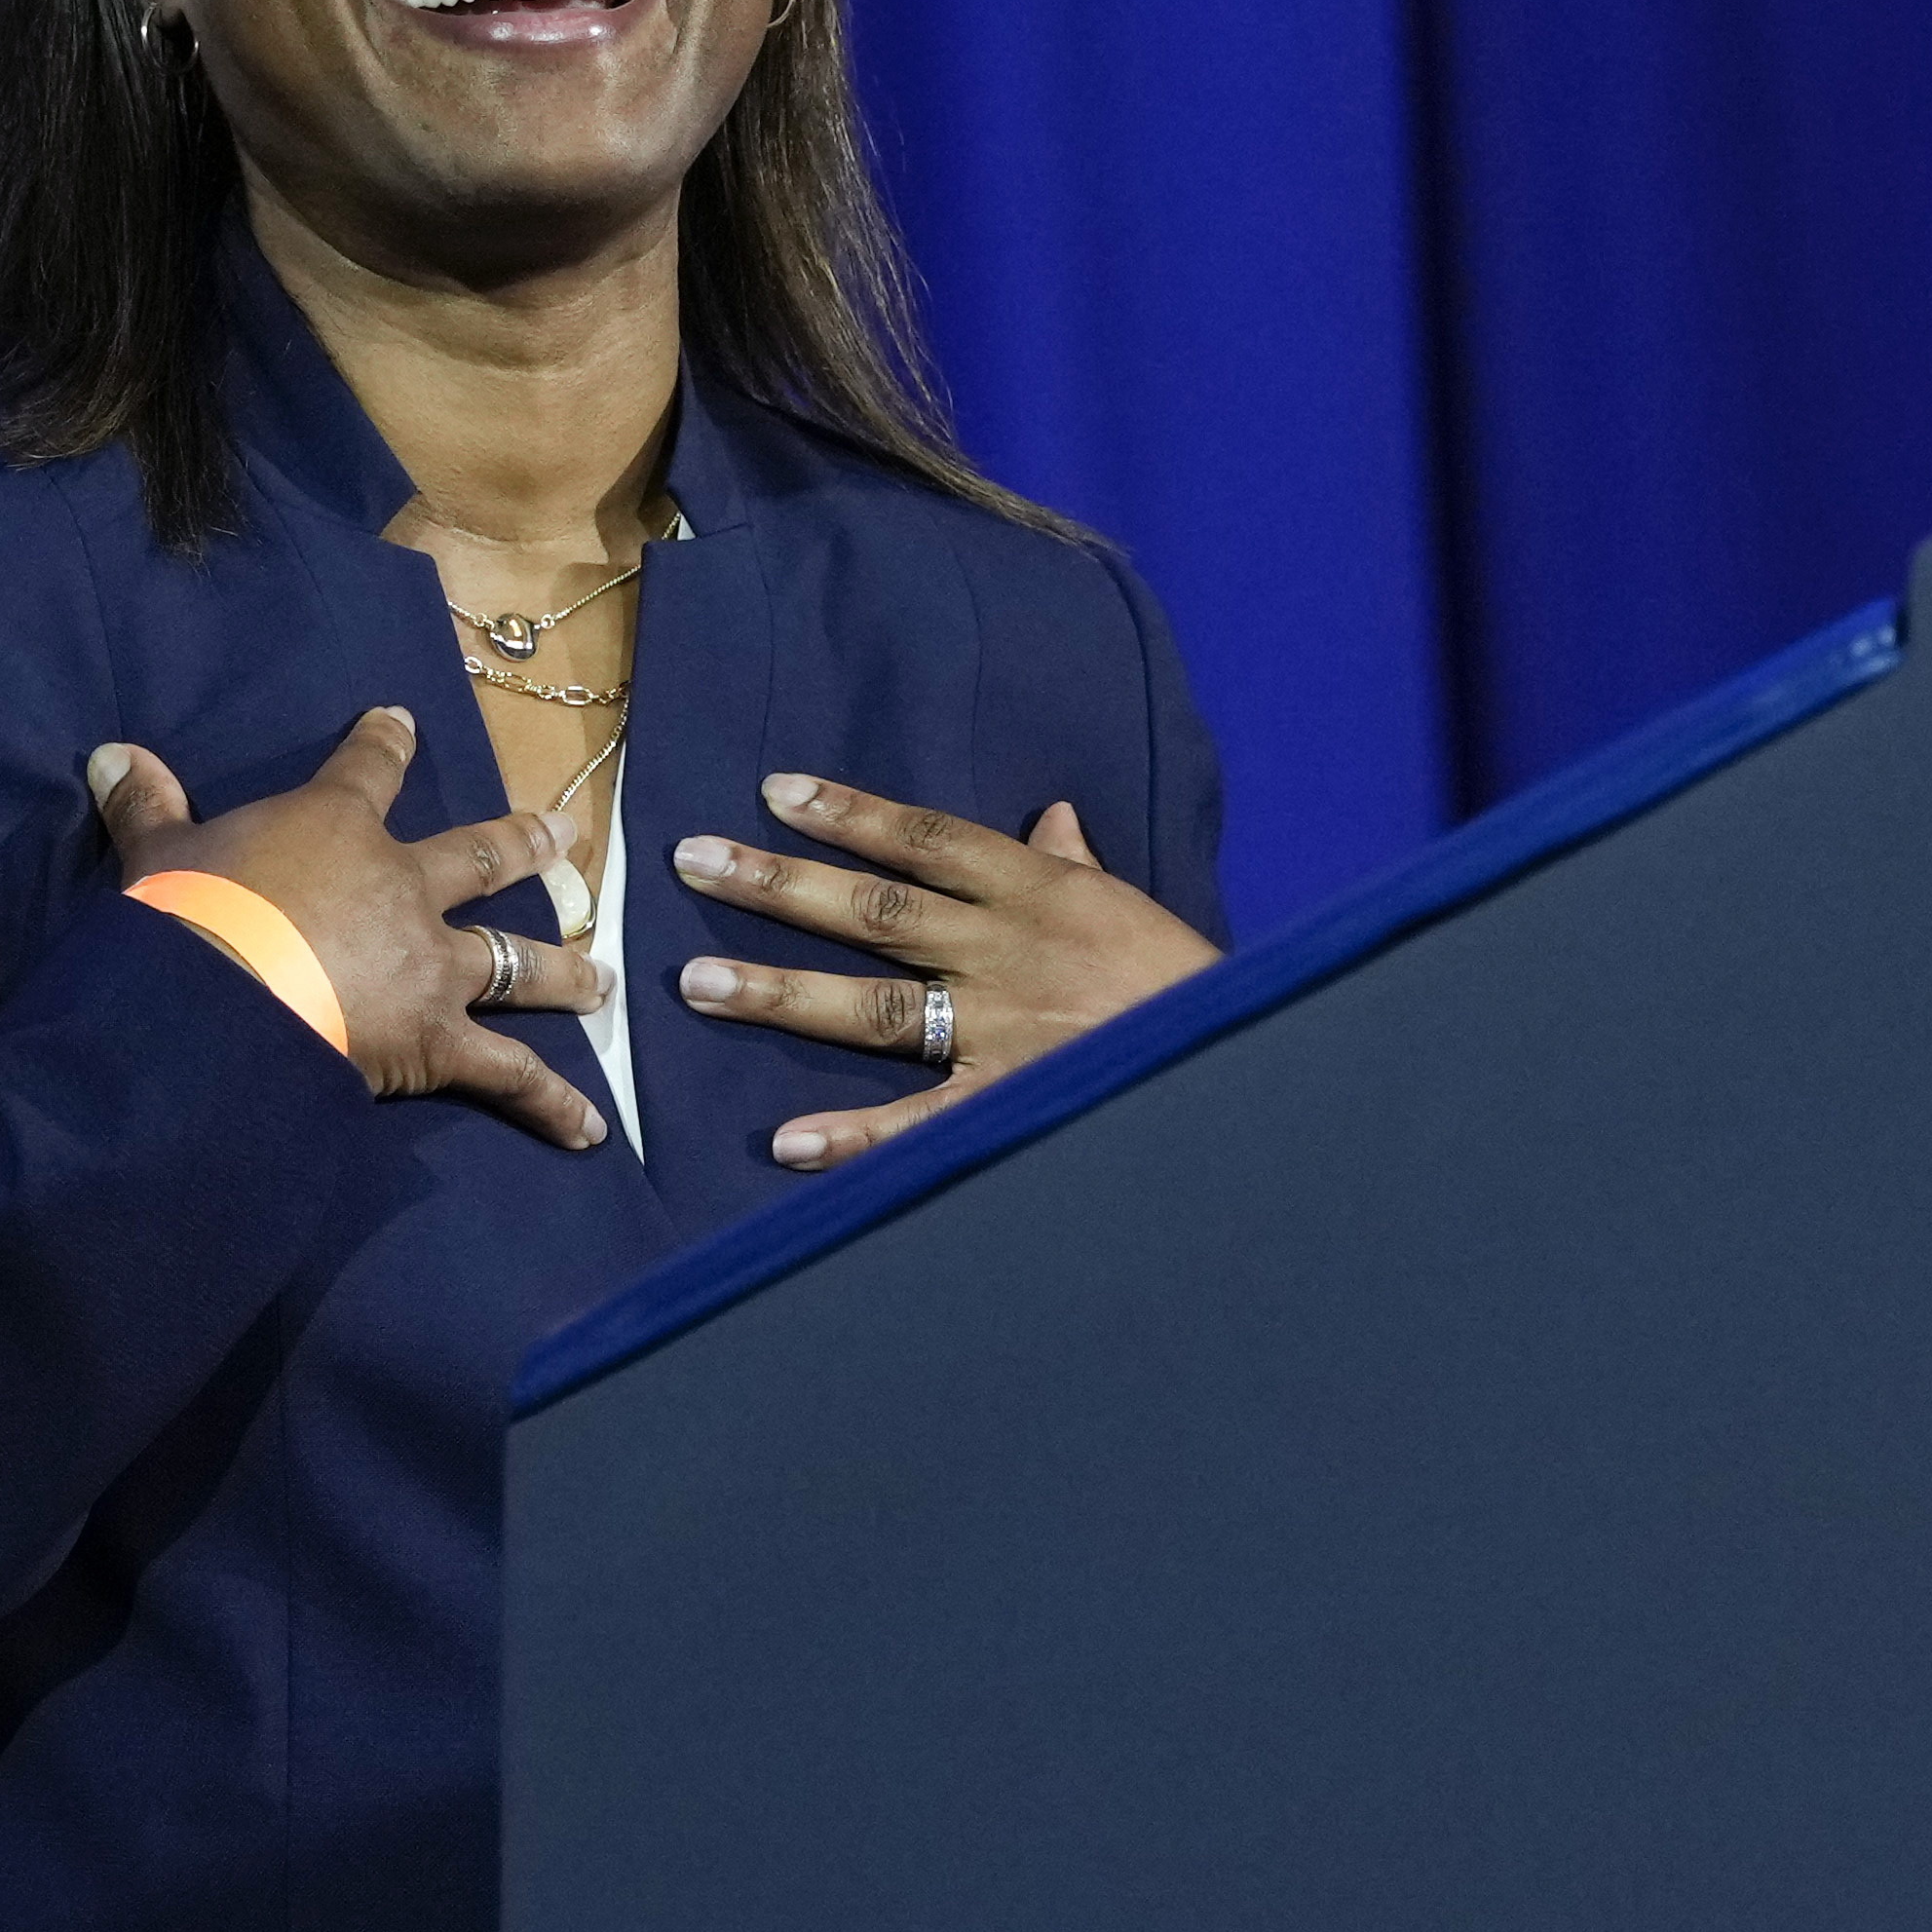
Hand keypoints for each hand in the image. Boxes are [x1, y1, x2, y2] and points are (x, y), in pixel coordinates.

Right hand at [89, 707, 612, 1150]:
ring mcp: (431, 965)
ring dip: (563, 973)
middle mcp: (404, 888)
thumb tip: (108, 753)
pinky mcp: (439, 1041)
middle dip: (525, 846)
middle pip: (480, 859)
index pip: (367, 771)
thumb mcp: (158, 856)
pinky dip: (552, 1104)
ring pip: (516, 963)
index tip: (402, 720)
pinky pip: (510, 1076)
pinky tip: (591, 1130)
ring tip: (601, 981)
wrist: (221, 1001)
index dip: (384, 743)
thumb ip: (146, 807)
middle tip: (567, 836)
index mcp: (337, 829)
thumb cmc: (188, 918)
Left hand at [669, 775, 1213, 1169]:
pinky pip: (921, 1125)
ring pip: (876, 1007)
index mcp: (1038, 891)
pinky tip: (789, 1141)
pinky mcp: (1010, 1105)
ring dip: (783, 994)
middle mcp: (1007, 952)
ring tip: (698, 984)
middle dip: (780, 884)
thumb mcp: (1129, 906)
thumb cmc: (1181, 982)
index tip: (775, 790)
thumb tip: (1054, 816)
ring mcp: (1004, 1031)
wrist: (1237, 1059)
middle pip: (876, 909)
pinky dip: (856, 1136)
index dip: (851, 812)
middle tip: (694, 861)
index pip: (928, 839)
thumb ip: (1075, 863)